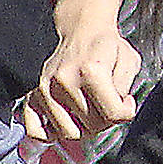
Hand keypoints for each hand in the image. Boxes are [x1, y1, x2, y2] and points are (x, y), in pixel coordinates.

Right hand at [25, 18, 141, 142]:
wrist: (80, 29)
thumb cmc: (105, 46)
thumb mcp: (130, 61)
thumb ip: (126, 89)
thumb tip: (117, 110)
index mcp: (91, 71)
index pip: (113, 115)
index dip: (126, 112)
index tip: (125, 101)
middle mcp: (64, 80)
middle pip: (91, 128)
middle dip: (104, 119)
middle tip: (105, 103)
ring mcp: (45, 89)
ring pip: (68, 133)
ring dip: (81, 127)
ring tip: (88, 111)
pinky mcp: (32, 95)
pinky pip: (35, 131)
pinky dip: (48, 134)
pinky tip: (64, 122)